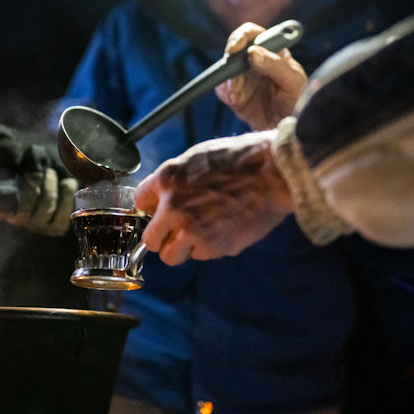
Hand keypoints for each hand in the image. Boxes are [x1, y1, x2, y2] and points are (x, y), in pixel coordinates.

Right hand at [0, 121, 78, 236]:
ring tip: (50, 171)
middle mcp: (11, 215)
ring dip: (50, 184)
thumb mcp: (12, 142)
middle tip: (37, 155)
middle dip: (32, 179)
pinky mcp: (55, 226)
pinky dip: (66, 195)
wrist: (59, 160)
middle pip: (21, 209)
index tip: (8, 188)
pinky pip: (63, 216)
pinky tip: (65, 183)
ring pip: (44, 209)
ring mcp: (34, 223)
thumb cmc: (29, 154)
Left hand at [134, 131, 292, 265]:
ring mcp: (193, 231)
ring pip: (172, 256)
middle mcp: (174, 208)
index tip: (158, 211)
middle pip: (150, 241)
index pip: (140, 203)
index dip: (151, 208)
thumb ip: (172, 181)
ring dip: (182, 248)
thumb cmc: (238, 160)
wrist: (273, 173)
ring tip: (201, 232)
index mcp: (168, 180)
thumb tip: (160, 200)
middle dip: (161, 238)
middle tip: (173, 233)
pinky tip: (223, 229)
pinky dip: (209, 247)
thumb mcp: (195, 158)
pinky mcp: (214, 247)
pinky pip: (201, 255)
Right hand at [215, 22, 306, 129]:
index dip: (241, 36)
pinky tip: (237, 101)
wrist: (287, 128)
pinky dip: (227, 93)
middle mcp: (254, 61)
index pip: (253, 34)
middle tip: (231, 73)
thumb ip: (276, 65)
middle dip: (230, 60)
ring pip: (225, 70)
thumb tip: (252, 53)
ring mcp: (242, 77)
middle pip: (233, 49)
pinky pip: (222, 89)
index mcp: (271, 51)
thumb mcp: (293, 82)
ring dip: (229, 81)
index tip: (235, 48)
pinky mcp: (234, 94)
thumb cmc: (296, 101)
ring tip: (238, 95)